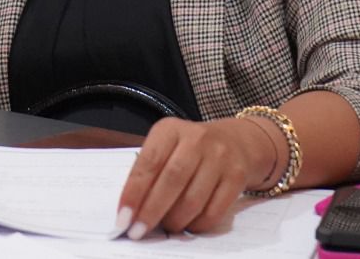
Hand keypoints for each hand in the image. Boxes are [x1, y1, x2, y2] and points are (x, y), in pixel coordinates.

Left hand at [117, 117, 278, 237]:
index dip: (134, 192)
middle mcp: (196, 140)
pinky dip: (197, 224)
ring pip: (193, 198)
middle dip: (151, 210)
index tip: (123, 217)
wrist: (236, 142)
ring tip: (166, 227)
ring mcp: (220, 158)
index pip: (149, 162)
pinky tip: (188, 226)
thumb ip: (149, 171)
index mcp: (170, 129)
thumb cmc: (189, 149)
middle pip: (171, 180)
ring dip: (175, 220)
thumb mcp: (166, 146)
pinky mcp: (237, 177)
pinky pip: (214, 210)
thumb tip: (131, 210)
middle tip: (138, 231)